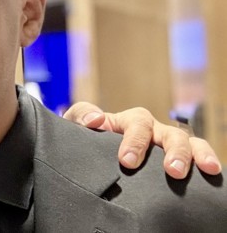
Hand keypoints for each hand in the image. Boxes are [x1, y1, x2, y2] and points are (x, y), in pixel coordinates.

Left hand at [63, 102, 221, 178]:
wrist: (90, 148)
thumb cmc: (86, 134)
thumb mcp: (77, 123)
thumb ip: (81, 116)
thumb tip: (96, 120)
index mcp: (130, 121)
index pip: (137, 125)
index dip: (135, 142)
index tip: (127, 161)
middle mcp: (153, 130)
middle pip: (170, 134)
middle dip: (174, 151)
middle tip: (172, 170)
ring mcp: (166, 144)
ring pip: (188, 142)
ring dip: (197, 154)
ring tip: (206, 169)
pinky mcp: (175, 157)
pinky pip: (196, 155)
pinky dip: (206, 160)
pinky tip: (212, 174)